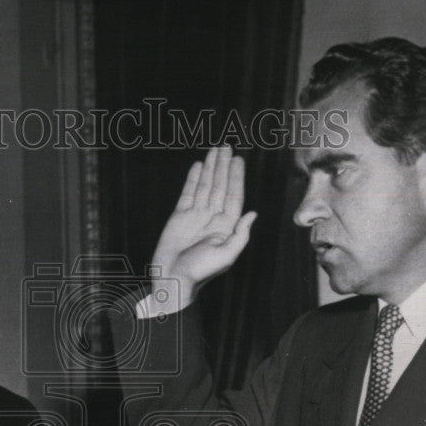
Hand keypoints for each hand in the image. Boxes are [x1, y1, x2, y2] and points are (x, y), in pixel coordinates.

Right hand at [150, 146, 256, 306]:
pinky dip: (193, 179)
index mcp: (226, 226)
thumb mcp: (226, 256)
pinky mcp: (180, 217)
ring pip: (205, 186)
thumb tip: (252, 213)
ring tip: (214, 150)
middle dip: (223, 166)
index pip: (233, 196)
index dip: (236, 177)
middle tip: (226, 146)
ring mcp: (196, 216)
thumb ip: (240, 235)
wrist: (173, 278)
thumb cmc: (200, 272)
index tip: (238, 160)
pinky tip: (198, 166)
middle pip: (220, 186)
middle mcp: (212, 218)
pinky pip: (188, 193)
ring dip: (210, 168)